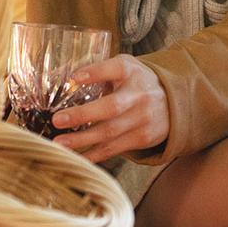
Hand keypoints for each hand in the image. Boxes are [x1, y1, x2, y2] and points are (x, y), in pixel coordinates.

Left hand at [48, 55, 167, 161]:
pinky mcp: (141, 138)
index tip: (76, 77)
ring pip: (110, 132)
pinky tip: (75, 157)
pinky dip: (93, 155)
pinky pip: (113, 149)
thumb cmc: (136, 83)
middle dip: (83, 115)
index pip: (116, 69)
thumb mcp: (122, 68)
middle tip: (57, 120)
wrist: (173, 104)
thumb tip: (54, 76)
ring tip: (59, 143)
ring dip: (82, 140)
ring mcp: (141, 119)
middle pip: (111, 107)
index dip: (96, 72)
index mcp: (131, 72)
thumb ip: (94, 71)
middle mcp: (139, 95)